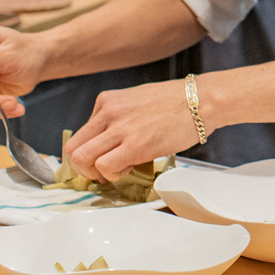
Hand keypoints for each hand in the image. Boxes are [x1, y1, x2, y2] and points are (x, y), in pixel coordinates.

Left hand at [64, 80, 198, 181]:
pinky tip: (129, 168)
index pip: (79, 134)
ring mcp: (120, 128)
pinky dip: (112, 174)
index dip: (87, 153)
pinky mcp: (135, 145)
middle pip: (73, 148)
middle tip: (101, 172)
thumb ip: (118, 117)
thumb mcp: (136, 100)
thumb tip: (110, 141)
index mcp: (106, 101)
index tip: (99, 160)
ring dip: (96, 172)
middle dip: (84, 167)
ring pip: (82, 159)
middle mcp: (108, 112)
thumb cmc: (177, 102)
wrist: (201, 100)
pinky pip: (105, 167)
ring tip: (116, 171)